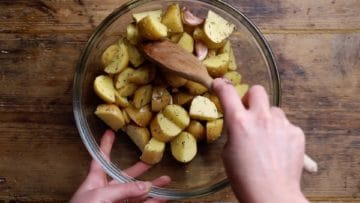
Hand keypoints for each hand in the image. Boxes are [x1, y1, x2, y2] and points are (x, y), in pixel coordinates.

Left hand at [70, 130, 170, 202]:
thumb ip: (123, 189)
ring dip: (152, 188)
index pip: (101, 158)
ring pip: (137, 193)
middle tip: (151, 161)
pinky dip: (152, 202)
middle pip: (126, 176)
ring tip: (166, 181)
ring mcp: (115, 202)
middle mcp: (106, 190)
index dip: (105, 145)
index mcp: (95, 180)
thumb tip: (146, 186)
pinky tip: (162, 198)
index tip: (110, 133)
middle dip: (140, 169)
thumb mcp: (99, 195)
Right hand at [212, 78, 307, 202]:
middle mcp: (261, 117)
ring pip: (274, 109)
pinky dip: (281, 133)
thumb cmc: (244, 178)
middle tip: (249, 113)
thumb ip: (234, 132)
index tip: (219, 84)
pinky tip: (278, 149)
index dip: (221, 86)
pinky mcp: (296, 132)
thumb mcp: (228, 152)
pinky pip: (286, 125)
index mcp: (239, 122)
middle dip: (251, 99)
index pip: (227, 92)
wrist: (272, 194)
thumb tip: (240, 125)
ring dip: (268, 118)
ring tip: (267, 139)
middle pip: (257, 90)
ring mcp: (281, 124)